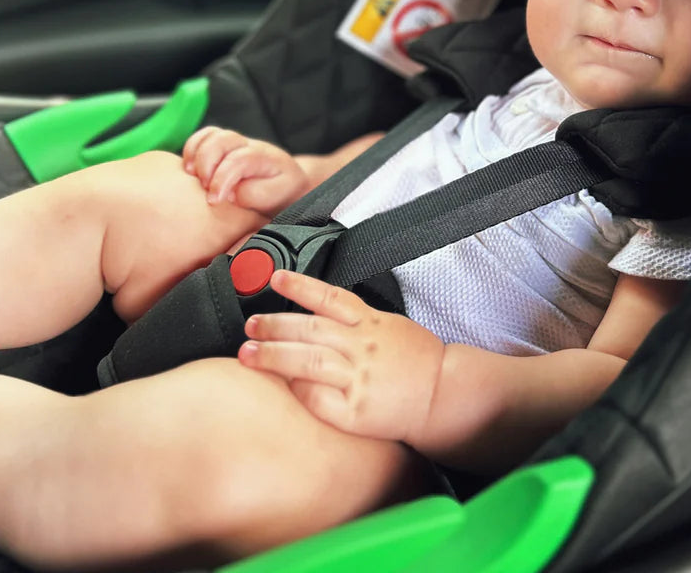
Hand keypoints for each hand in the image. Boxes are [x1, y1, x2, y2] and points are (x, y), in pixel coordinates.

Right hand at [182, 126, 309, 215]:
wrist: (288, 184)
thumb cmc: (281, 192)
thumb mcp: (276, 197)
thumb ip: (255, 195)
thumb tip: (231, 193)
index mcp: (265, 158)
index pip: (240, 160)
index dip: (222, 179)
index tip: (213, 200)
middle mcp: (249, 145)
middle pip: (223, 139)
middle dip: (206, 163)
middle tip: (203, 188)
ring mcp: (235, 143)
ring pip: (211, 135)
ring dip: (196, 154)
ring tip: (191, 176)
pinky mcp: (222, 147)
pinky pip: (203, 137)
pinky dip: (191, 149)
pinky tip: (188, 170)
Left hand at [237, 270, 445, 445]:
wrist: (442, 394)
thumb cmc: (416, 360)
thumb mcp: (389, 325)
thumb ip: (355, 321)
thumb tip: (317, 313)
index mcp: (371, 323)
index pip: (330, 297)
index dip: (300, 286)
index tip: (275, 278)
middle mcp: (362, 347)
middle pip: (310, 330)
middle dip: (274, 326)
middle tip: (250, 326)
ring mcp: (359, 379)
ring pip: (309, 363)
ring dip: (274, 357)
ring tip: (247, 354)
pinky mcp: (356, 412)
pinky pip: (319, 400)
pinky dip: (299, 392)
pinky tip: (281, 387)